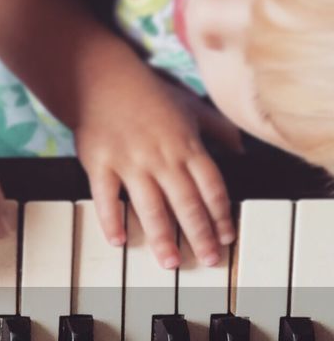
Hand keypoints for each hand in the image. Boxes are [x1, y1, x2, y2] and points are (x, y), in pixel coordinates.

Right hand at [75, 70, 234, 268]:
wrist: (102, 78)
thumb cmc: (147, 93)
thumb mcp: (190, 106)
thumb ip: (217, 129)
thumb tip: (241, 151)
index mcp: (186, 144)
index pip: (211, 186)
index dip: (221, 214)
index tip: (226, 237)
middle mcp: (161, 156)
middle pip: (186, 201)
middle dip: (200, 234)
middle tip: (209, 260)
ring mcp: (129, 161)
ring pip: (150, 205)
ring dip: (162, 236)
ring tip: (170, 262)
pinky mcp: (99, 163)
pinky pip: (106, 197)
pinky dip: (112, 219)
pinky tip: (119, 240)